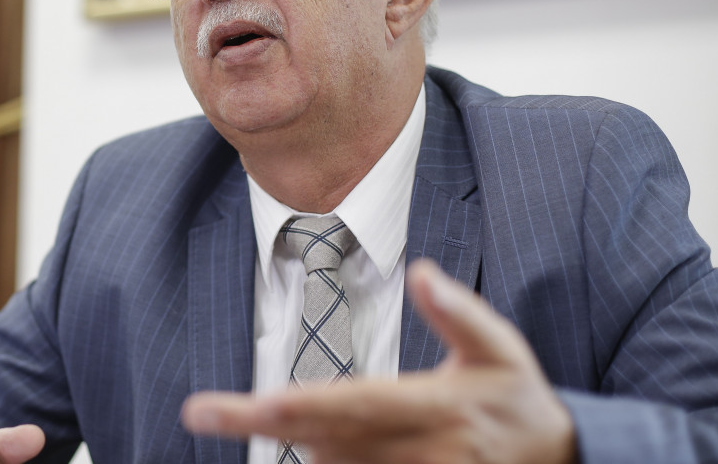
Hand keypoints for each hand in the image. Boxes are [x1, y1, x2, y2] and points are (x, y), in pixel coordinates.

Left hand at [181, 259, 577, 463]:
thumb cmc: (517, 401)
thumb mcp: (500, 350)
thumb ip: (459, 313)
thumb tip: (422, 272)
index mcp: (438, 408)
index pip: (359, 404)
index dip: (306, 406)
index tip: (259, 401)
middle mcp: (421, 453)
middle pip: (326, 442)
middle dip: (261, 425)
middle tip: (200, 411)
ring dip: (294, 447)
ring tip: (243, 416)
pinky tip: (298, 445)